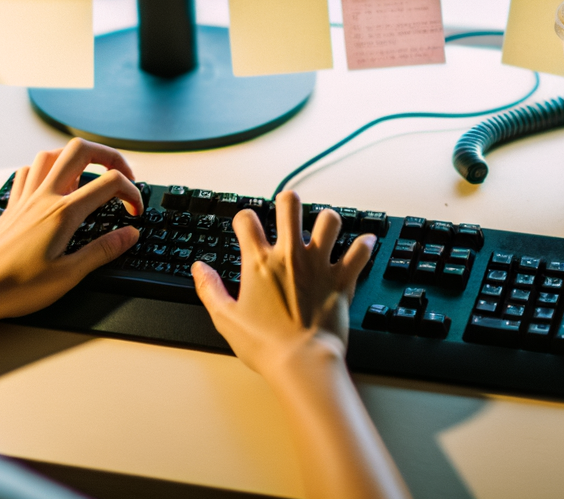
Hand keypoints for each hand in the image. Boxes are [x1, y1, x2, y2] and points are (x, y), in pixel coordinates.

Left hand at [0, 138, 142, 321]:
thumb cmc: (15, 287)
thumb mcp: (68, 276)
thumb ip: (102, 251)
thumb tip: (129, 234)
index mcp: (63, 213)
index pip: (110, 184)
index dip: (132, 192)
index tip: (135, 213)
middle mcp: (44, 197)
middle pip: (81, 150)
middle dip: (109, 156)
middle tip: (122, 177)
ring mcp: (25, 198)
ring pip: (52, 154)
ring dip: (76, 158)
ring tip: (90, 177)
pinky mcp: (12, 206)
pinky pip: (29, 172)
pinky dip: (46, 170)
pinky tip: (53, 186)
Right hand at [192, 191, 375, 381]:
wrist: (302, 362)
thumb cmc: (265, 345)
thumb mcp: (226, 318)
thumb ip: (209, 289)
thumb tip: (200, 269)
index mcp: (259, 263)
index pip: (247, 220)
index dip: (244, 219)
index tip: (246, 226)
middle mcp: (290, 255)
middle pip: (290, 205)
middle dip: (288, 201)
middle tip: (288, 208)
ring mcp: (319, 264)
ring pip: (329, 220)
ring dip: (327, 221)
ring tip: (324, 228)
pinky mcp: (342, 278)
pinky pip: (359, 252)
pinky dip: (363, 245)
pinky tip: (363, 243)